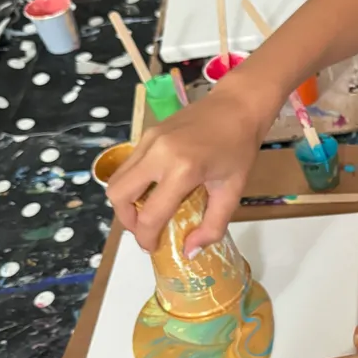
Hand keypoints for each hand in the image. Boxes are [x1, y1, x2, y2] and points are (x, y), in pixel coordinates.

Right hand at [106, 84, 269, 253]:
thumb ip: (212, 225)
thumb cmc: (240, 148)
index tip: (153, 248)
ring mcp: (149, 140)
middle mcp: (158, 154)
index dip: (147, 238)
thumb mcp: (232, 191)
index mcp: (182, 170)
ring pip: (117, 179)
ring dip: (126, 202)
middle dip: (128, 220)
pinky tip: (154, 189)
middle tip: (146, 230)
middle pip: (119, 196)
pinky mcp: (147, 133)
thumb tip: (190, 252)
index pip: (150, 215)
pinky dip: (133, 183)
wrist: (238, 106)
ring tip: (147, 212)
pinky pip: (128, 165)